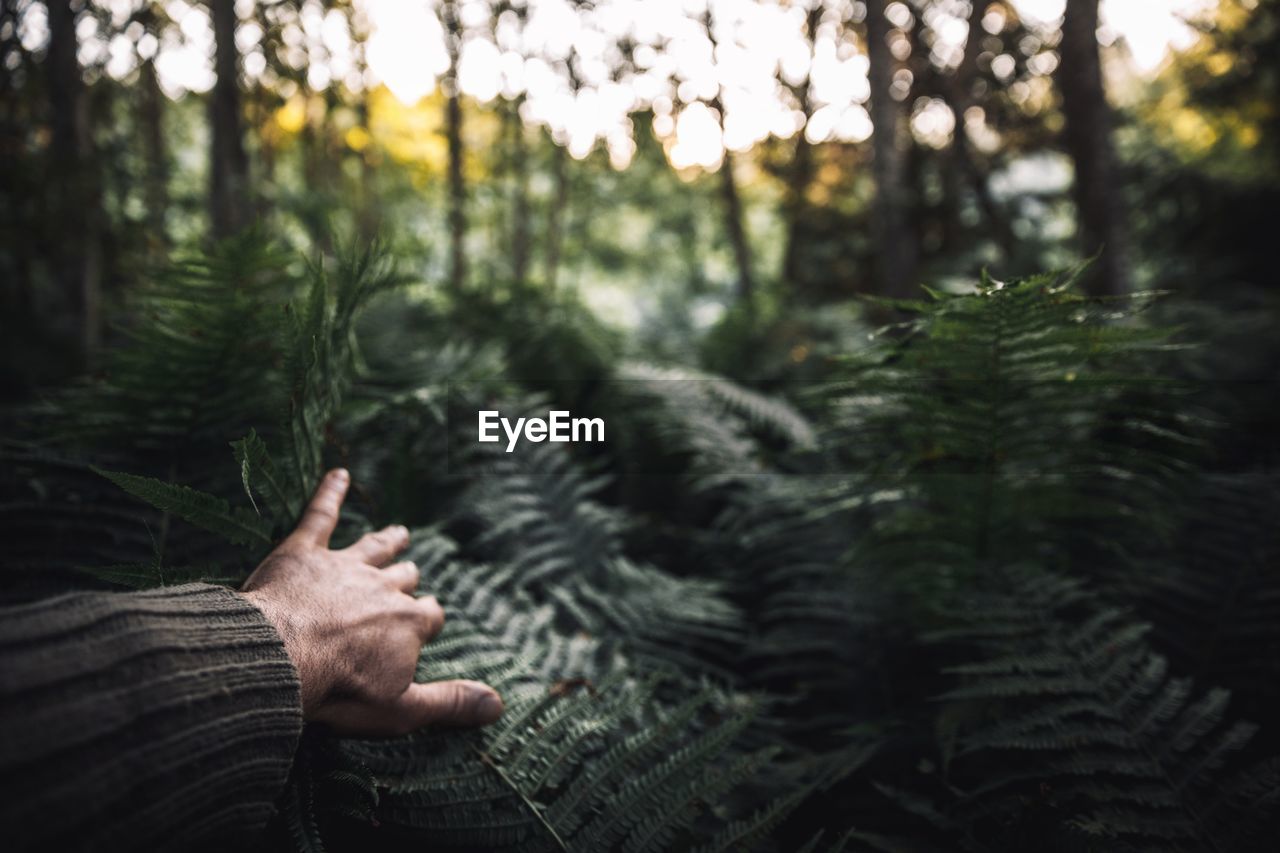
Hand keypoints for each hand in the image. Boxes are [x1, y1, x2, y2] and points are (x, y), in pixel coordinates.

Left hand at [241, 468, 502, 734]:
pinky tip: (336, 474)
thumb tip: (498, 706)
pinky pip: (320, 515)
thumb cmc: (338, 689)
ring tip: (398, 532)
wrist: (277, 659)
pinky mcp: (304, 552)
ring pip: (373, 547)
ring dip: (387, 541)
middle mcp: (382, 588)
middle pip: (403, 579)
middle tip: (409, 576)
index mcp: (407, 624)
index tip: (425, 625)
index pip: (429, 617)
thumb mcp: (400, 709)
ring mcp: (343, 566)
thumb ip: (449, 703)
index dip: (426, 622)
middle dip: (407, 579)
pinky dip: (329, 493)